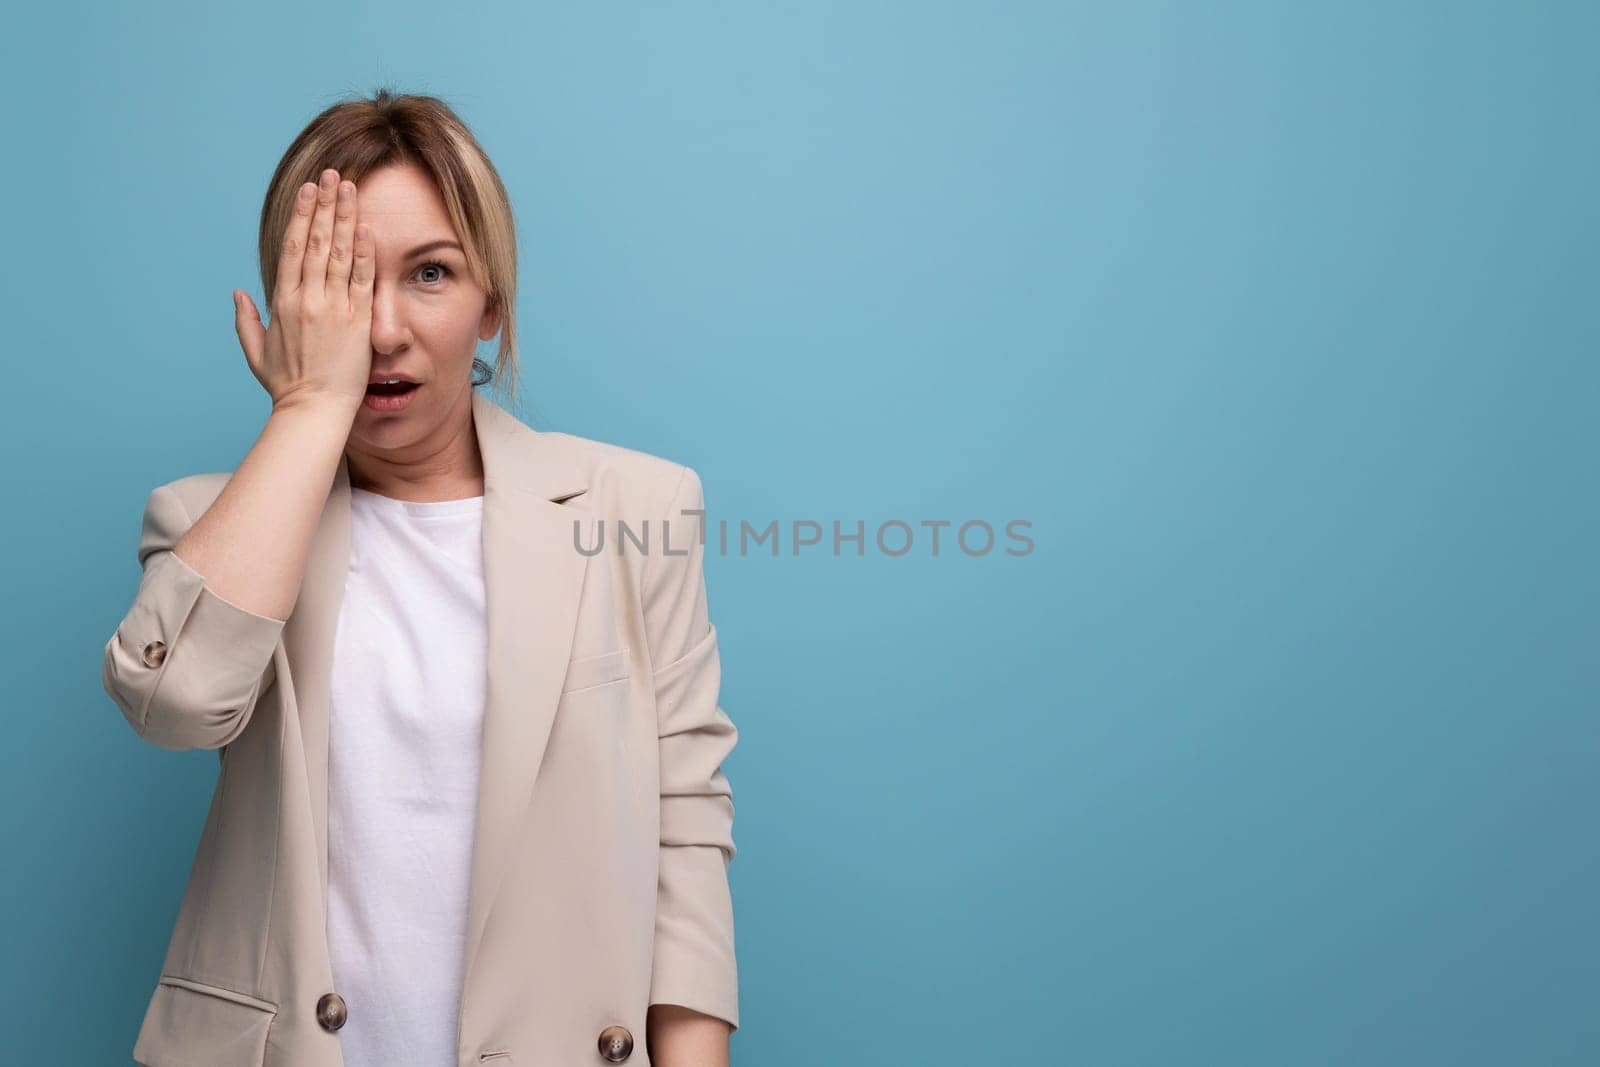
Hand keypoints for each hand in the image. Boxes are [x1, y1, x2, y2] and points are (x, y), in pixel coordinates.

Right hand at [233, 168, 373, 413]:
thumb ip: (246, 320)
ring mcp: (333, 309)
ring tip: (351, 188)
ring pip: (339, 253)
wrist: (314, 411)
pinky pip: (362, 280)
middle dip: (325, 204)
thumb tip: (238, 293)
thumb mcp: (257, 352)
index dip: (301, 215)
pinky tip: (367, 227)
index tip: (309, 190)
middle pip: (316, 241)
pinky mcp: (357, 322)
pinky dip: (364, 252)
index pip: (293, 247)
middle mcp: (306, 299)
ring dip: (346, 217)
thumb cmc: (288, 387)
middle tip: (333, 174)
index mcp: (282, 302)